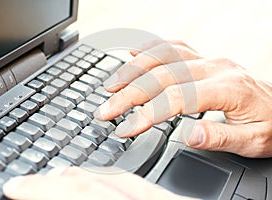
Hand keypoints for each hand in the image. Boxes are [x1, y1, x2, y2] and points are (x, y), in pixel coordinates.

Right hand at [3, 167, 194, 199]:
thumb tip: (68, 193)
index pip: (86, 194)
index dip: (47, 189)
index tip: (18, 188)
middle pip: (100, 183)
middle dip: (60, 182)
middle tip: (32, 182)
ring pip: (120, 180)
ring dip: (87, 178)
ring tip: (61, 177)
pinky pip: (139, 186)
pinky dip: (113, 182)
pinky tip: (102, 183)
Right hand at [94, 40, 271, 157]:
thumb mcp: (253, 140)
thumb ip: (219, 137)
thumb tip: (187, 134)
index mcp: (227, 89)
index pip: (176, 98)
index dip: (146, 113)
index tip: (125, 127)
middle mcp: (215, 68)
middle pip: (162, 76)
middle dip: (129, 93)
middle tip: (106, 107)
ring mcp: (210, 60)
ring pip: (165, 56)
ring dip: (135, 68)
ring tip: (112, 82)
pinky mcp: (207, 58)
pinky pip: (176, 46)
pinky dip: (152, 48)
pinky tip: (135, 52)